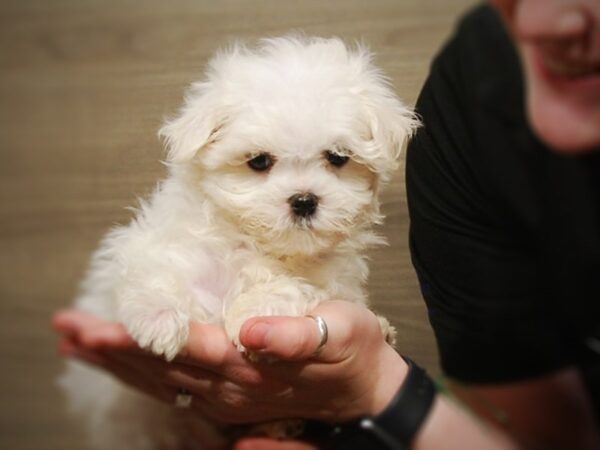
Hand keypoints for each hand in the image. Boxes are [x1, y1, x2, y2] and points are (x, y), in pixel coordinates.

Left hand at [53, 301, 406, 423]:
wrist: (365, 394)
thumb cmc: (353, 353)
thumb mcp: (340, 332)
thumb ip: (295, 336)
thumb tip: (251, 332)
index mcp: (251, 369)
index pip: (184, 350)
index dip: (139, 339)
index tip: (98, 329)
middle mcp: (230, 389)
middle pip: (159, 368)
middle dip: (109, 350)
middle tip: (67, 330)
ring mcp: (225, 399)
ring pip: (158, 381)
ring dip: (115, 363)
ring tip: (76, 344)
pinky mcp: (227, 398)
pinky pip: (171, 388)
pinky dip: (138, 375)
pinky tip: (120, 364)